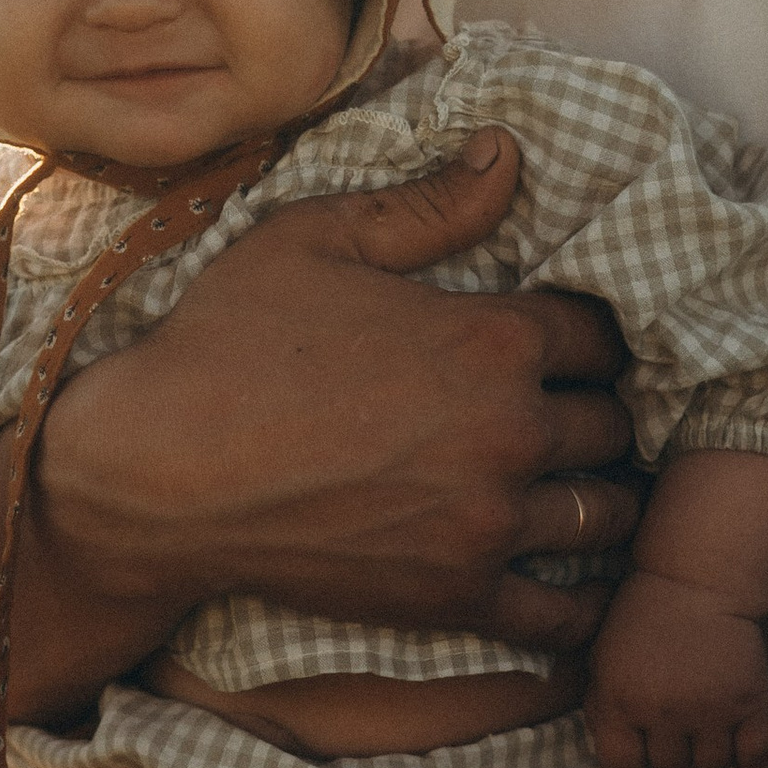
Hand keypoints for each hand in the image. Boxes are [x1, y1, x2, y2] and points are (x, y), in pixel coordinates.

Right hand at [35, 129, 640, 678]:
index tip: (568, 346)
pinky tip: (574, 585)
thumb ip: (429, 205)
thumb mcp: (316, 239)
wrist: (155, 474)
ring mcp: (488, 522)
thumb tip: (510, 153)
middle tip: (577, 417)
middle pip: (612, 423)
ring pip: (603, 514)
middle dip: (598, 413)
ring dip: (600, 498)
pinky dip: (581, 605)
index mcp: (491, 337)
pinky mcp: (456, 596)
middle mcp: (509, 431)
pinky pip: (562, 614)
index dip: (587, 334)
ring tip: (581, 491)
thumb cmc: (225, 343)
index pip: (600, 333)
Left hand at [582, 571, 767, 767]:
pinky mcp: (749, 702)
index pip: (623, 767)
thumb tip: (614, 750)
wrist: (697, 581)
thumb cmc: (643, 618)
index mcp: (620, 701)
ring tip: (707, 726)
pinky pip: (754, 758)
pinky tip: (741, 746)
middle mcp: (663, 713)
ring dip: (708, 751)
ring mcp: (709, 710)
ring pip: (710, 766)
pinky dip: (750, 761)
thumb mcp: (603, 658)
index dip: (632, 757)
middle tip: (678, 722)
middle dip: (671, 749)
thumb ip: (602, 707)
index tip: (641, 741)